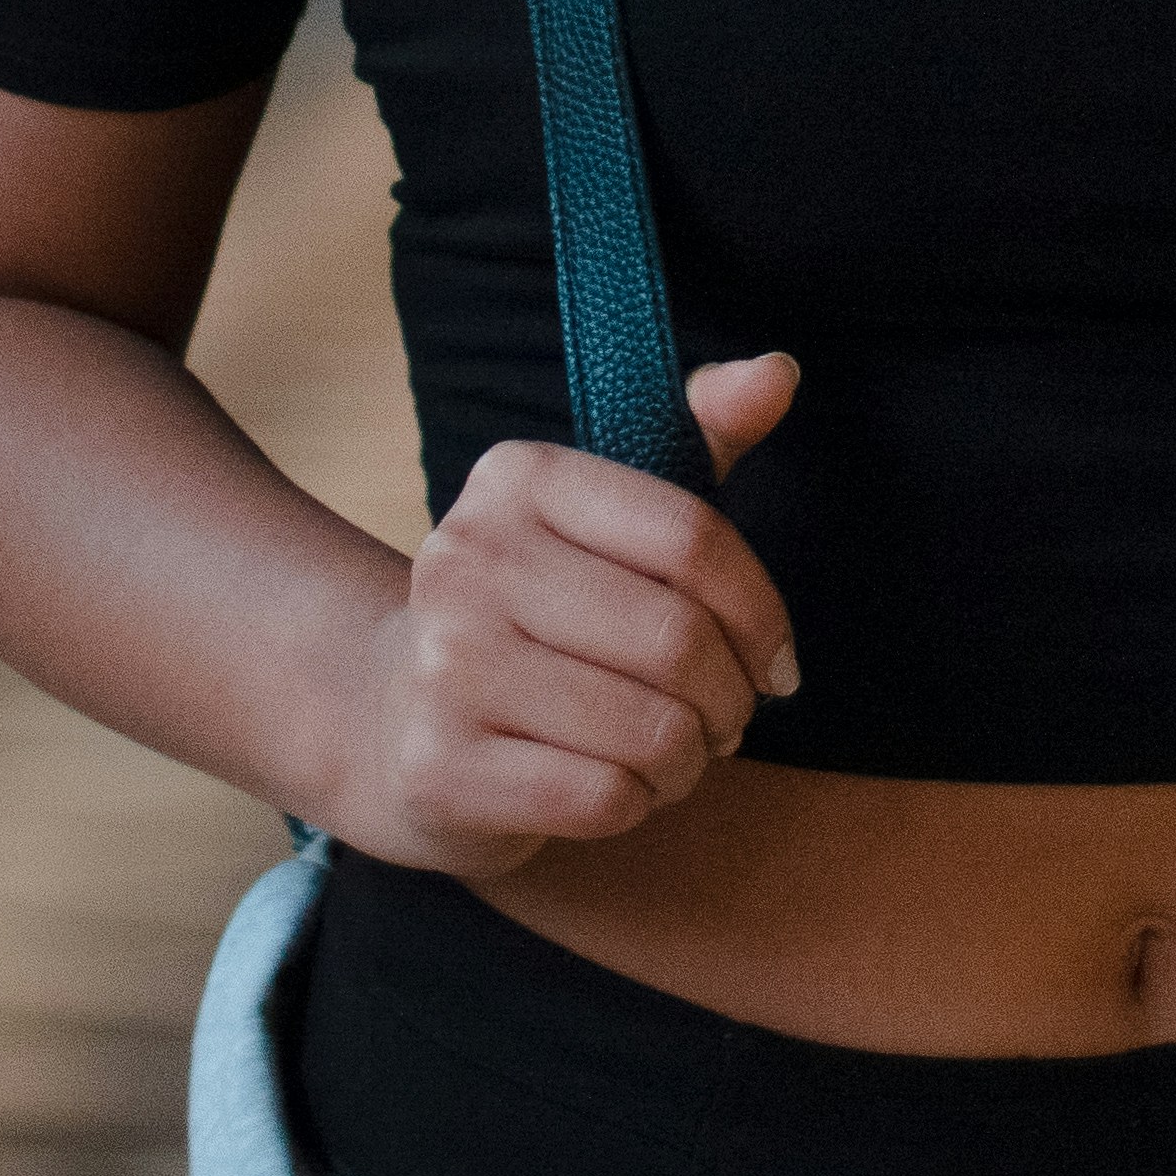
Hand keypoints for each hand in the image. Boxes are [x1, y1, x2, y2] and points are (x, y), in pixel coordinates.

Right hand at [329, 353, 802, 877]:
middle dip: (731, 698)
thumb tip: (780, 372)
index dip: (761, 612)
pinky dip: (637, 803)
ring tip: (675, 753)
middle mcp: (467, 557)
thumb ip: (702, 436)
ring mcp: (443, 664)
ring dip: (689, 757)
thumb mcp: (613, 516)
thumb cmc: (543, 611)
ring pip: (649, 729)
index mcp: (517, 477)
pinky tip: (619, 786)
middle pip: (676, 638)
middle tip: (728, 718)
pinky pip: (602, 797)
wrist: (396, 723)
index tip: (777, 661)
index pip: (693, 538)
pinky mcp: (439, 768)